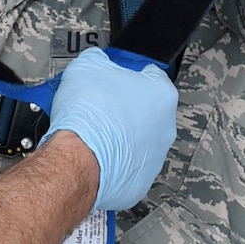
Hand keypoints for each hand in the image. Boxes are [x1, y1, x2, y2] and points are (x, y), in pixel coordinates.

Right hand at [45, 46, 177, 210]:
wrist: (79, 159)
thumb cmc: (90, 117)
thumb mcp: (86, 66)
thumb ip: (99, 60)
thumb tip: (96, 62)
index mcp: (161, 95)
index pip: (150, 74)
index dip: (126, 73)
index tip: (113, 76)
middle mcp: (165, 128)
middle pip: (145, 110)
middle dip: (123, 106)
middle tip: (99, 105)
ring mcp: (154, 158)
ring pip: (137, 140)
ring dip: (119, 135)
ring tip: (92, 131)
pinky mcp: (139, 182)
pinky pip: (126, 166)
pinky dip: (113, 160)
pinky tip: (93, 153)